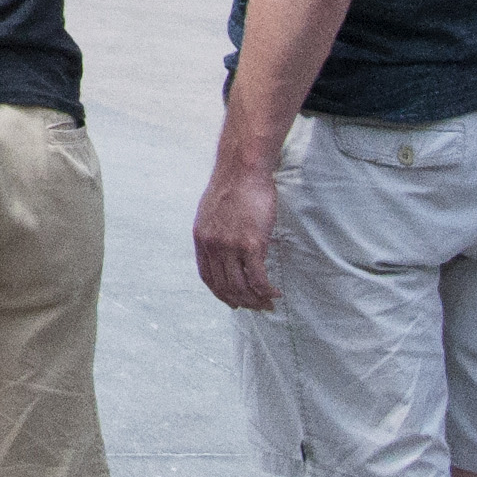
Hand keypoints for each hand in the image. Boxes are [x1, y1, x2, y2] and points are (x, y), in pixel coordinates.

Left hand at [195, 155, 281, 311]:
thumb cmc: (233, 186)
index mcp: (201, 238)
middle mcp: (212, 246)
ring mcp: (230, 246)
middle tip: (257, 307)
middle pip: (225, 287)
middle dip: (242, 302)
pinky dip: (266, 291)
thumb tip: (224, 247)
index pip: (207, 277)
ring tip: (268, 303)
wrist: (242, 169)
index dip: (221, 294)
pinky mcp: (251, 244)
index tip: (233, 302)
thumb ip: (215, 232)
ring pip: (241, 287)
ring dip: (256, 301)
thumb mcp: (211, 211)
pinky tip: (275, 293)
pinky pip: (258, 278)